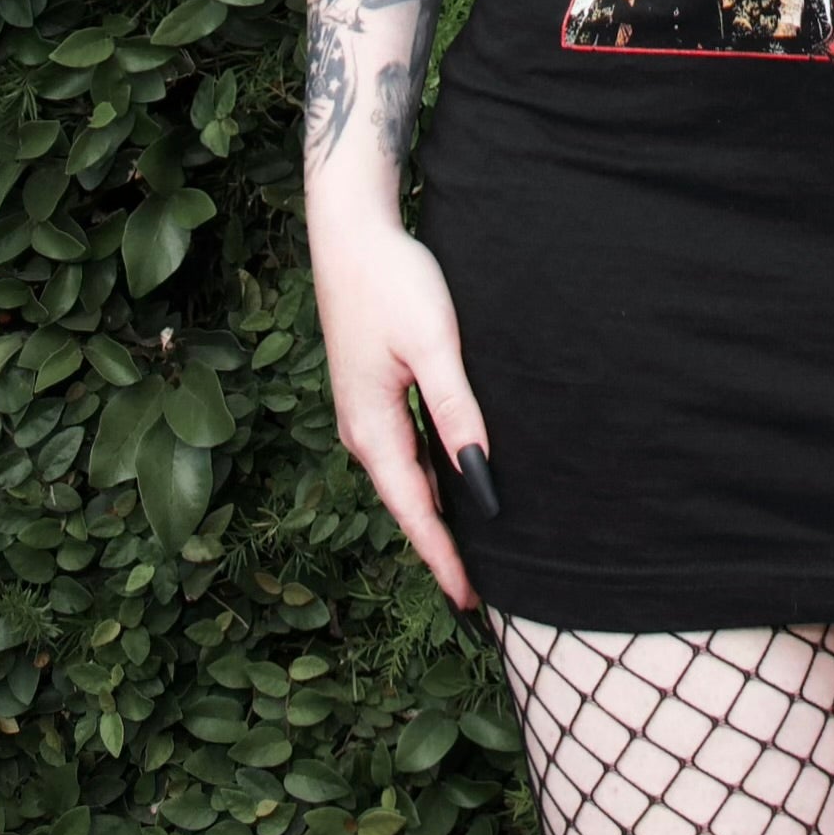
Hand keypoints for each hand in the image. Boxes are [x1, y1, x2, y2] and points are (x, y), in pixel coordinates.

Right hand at [307, 198, 491, 611]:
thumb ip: (457, 413)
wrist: (351, 231)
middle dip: (441, 548)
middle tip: (481, 595)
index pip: (414, 511)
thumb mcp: (434, 345)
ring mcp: (364, 413)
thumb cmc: (393, 281)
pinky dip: (430, 480)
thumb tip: (482, 482)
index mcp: (372, 429)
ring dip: (435, 515)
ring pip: (407, 480)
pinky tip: (453, 486)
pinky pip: (405, 453)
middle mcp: (362, 431)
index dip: (444, 558)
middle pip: (408, 504)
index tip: (472, 603)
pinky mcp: (372, 393)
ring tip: (471, 552)